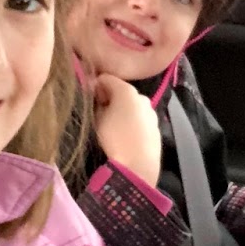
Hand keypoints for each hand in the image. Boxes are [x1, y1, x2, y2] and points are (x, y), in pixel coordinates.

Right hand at [93, 73, 161, 187]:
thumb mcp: (97, 119)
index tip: (88, 99)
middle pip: (122, 93)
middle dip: (110, 100)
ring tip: (112, 128)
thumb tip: (94, 95)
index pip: (106, 79)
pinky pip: (140, 121)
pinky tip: (126, 137)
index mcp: (127, 91)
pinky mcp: (156, 129)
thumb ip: (95, 103)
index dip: (95, 86)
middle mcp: (143, 98)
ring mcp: (152, 114)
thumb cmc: (114, 139)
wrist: (138, 166)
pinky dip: (133, 123)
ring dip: (123, 112)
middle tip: (99, 114)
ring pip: (133, 107)